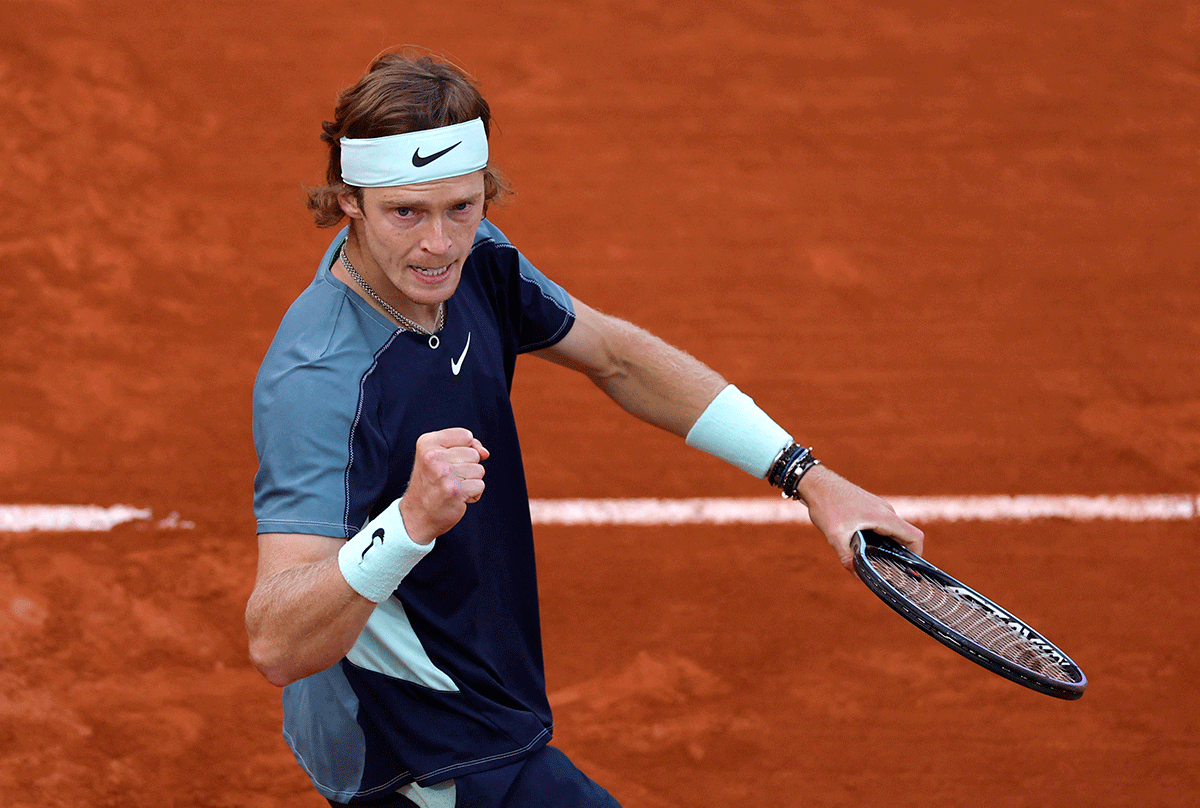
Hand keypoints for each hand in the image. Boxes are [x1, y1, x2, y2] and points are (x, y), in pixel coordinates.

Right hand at [398, 428, 489, 543]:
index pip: (466, 435)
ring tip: (452, 487)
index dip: (465, 449)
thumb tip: (485, 452)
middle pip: (474, 453)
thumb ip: (464, 446)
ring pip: (479, 470)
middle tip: (448, 478)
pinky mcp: (455, 490)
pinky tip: (457, 497)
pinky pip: (480, 486)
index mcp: (428, 442)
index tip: (448, 461)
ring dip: (470, 481)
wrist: (417, 515)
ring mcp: (444, 473)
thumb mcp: (440, 457)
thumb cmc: (431, 485)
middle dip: (467, 467)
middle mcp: (433, 456)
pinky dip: (473, 494)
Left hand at [794, 465, 923, 572]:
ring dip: (887, 545)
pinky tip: (862, 544)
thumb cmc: (827, 504)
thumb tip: (857, 575)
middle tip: (887, 568)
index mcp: (884, 517)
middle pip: (904, 536)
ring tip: (872, 558)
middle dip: (899, 553)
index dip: (916, 555)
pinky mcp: (870, 506)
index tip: (907, 568)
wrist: (816, 483)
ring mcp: (879, 506)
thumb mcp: (835, 536)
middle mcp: (886, 510)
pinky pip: (882, 524)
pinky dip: (879, 536)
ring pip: (892, 530)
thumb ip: (847, 557)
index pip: (915, 536)